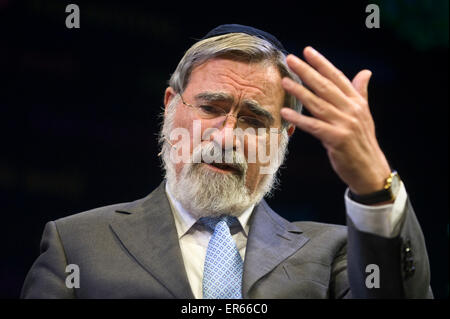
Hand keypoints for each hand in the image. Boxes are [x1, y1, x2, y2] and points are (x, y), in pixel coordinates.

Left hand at [280, 46, 390, 194]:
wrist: (370, 170)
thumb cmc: (362, 142)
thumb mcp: (364, 114)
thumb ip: (360, 92)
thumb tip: (365, 72)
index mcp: (357, 102)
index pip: (337, 77)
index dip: (322, 63)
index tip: (307, 51)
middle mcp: (352, 110)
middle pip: (325, 87)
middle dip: (307, 71)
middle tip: (290, 59)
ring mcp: (345, 124)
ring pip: (318, 104)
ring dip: (300, 92)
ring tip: (284, 81)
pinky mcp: (337, 139)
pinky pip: (314, 126)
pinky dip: (299, 119)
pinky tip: (286, 112)